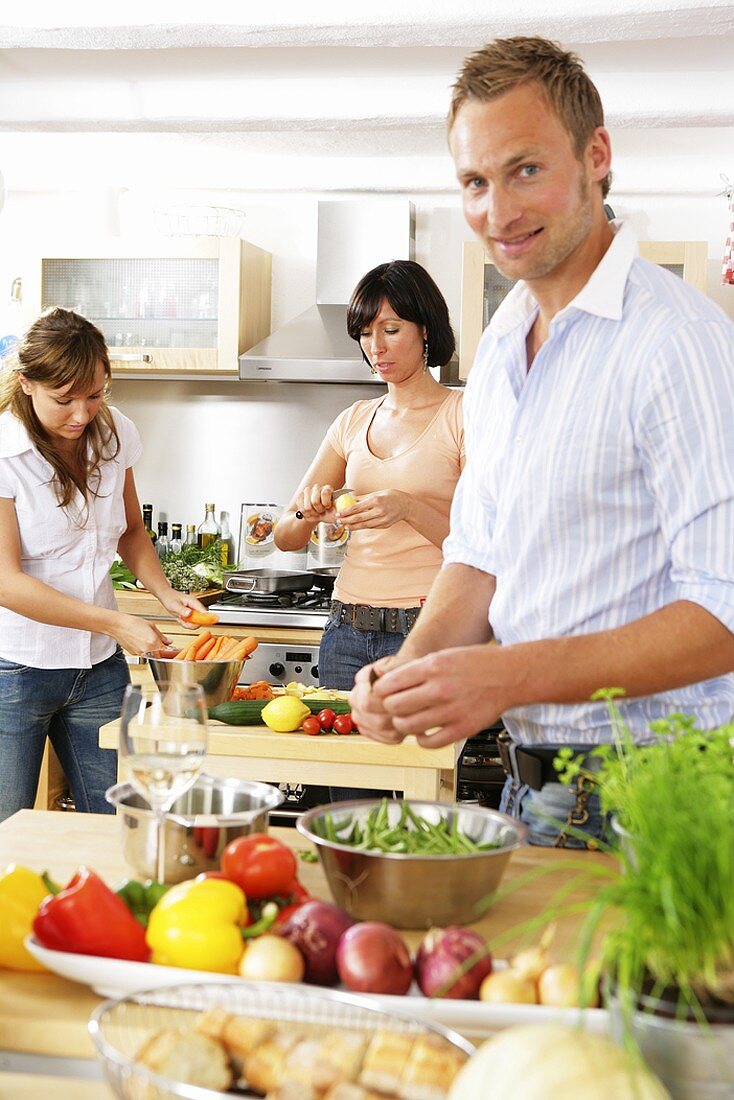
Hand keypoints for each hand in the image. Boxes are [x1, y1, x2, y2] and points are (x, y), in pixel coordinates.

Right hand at [113, 614, 170, 656]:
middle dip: (159, 648)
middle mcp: (147, 650)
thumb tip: (168, 641)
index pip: (165, 650)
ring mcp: (140, 653)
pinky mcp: (134, 653)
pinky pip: (143, 653)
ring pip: (150, 654)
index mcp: (153, 642)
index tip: (167, 645)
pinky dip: (144, 648)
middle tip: (156, 640)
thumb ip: (161, 636)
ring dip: (151, 648)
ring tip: (145, 638)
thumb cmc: (133, 623)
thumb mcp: (151, 626)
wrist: (119, 625)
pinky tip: (140, 640)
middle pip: (158, 653)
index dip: (167, 647)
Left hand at [160, 589, 210, 627]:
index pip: (204, 612)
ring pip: (196, 622)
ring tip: (180, 619)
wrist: (165, 595)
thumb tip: (190, 613)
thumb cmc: (169, 597)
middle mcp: (195, 606)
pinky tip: (180, 619)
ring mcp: (193, 610)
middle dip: (193, 623)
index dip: (203, 619)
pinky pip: (192, 622)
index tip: (198, 624)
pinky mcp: (190, 614)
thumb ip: (182, 610)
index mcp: (193, 602)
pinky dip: (186, 623)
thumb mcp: (174, 605)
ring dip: (188, 624)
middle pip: (201, 619)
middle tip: (184, 622)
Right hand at [294, 484, 337, 523]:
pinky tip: (310, 512)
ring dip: (313, 513)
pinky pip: (301, 509)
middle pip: (315, 501)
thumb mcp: (338, 511)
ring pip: (307, 507)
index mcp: (327, 488)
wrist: (321, 515)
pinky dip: (306, 514)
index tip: (328, 507)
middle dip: (319, 510)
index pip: (325, 493)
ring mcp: (307, 491)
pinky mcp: (300, 496)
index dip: (326, 504)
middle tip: (322, 511)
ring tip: (316, 512)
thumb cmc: (331, 512)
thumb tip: (340, 507)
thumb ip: (340, 508)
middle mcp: (317, 487)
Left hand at [337, 489, 410, 530]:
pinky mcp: (384, 525)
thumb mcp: (378, 493)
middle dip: (347, 520)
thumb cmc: (392, 496)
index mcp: (376, 500)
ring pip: (364, 525)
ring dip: (353, 526)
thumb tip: (351, 498)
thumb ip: (364, 497)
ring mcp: (382, 519)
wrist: (407, 505)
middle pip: (358, 518)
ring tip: (345, 526)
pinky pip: (371, 527)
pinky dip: (362, 527)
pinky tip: (356, 527)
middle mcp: (378, 511)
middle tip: (338, 521)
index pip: (357, 507)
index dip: (346, 511)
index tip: (338, 513)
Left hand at [361, 645, 515, 747]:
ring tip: (409, 720)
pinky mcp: (462, 729)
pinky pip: (429, 742)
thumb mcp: (442, 656)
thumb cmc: (475, 664)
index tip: (383, 693)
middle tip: (395, 708)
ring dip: (403, 725)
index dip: (380, 691)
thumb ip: (415, 669)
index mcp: (432, 667)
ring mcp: (451, 711)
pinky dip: (421, 740)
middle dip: (390, 708)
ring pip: (407, 726)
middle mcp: (440, 688)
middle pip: (394, 706)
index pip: (389, 684)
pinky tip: (424, 732)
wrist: (508, 675)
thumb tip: (386, 681)